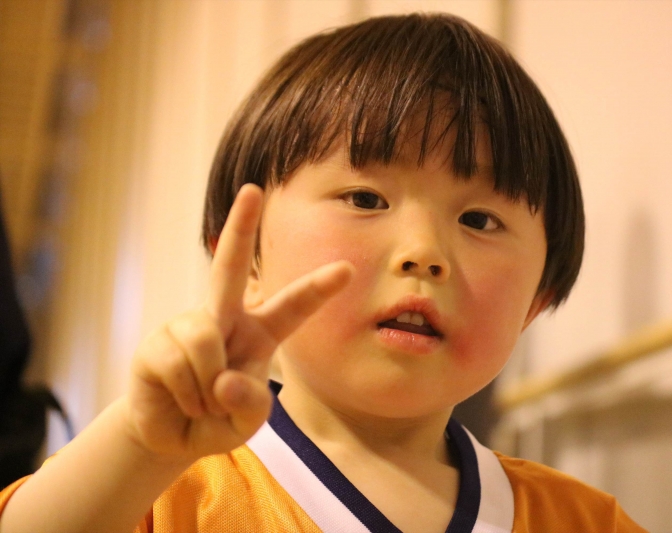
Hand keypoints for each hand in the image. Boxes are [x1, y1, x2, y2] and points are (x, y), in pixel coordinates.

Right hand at [125, 184, 352, 461]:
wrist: (169, 436)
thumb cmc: (217, 419)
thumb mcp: (247, 422)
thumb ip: (250, 405)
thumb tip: (224, 379)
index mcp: (261, 332)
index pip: (294, 307)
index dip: (319, 288)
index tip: (346, 269)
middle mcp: (225, 318)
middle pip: (232, 267)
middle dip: (241, 227)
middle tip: (253, 189)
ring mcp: (189, 325)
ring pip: (205, 338)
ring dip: (207, 387)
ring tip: (201, 401)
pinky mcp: (157, 343)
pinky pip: (179, 362)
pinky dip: (186, 392)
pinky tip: (179, 397)